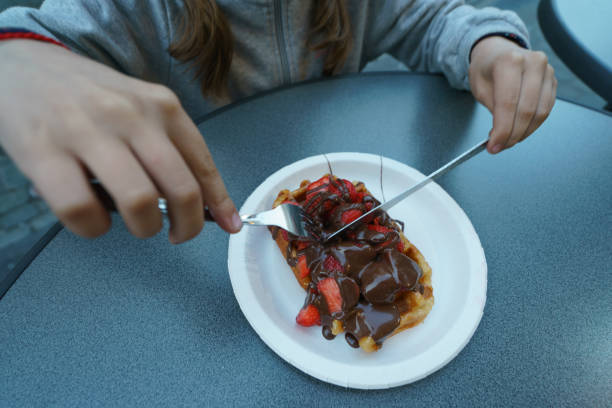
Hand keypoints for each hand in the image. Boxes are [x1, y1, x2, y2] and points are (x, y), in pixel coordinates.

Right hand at [0, 40, 241, 242]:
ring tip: (135, 224)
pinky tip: (92, 219)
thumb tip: (204, 203)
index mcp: (161, 105)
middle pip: (180, 188)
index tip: (229, 225)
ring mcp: (87, 132)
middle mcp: (131, 116)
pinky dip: (93, 228)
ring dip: (144, 228)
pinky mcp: (44, 152)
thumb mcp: (139, 107)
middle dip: (188, 225)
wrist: (23, 66)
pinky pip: (82, 210)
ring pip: (139, 202)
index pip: (203, 162)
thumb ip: (168, 147)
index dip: (220, 202)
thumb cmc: (89, 96)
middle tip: (176, 235)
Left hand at [469, 36, 556, 153]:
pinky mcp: (553, 81)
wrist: (498, 52)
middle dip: (512, 135)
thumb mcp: (480, 88)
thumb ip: (492, 110)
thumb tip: (500, 136)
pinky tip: (520, 129)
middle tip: (500, 146)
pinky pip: (546, 109)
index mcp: (509, 61)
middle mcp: (532, 62)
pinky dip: (533, 124)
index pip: (508, 104)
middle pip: (527, 110)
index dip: (502, 130)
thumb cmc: (487, 68)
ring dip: (524, 132)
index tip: (494, 146)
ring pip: (540, 113)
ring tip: (508, 139)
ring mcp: (546, 70)